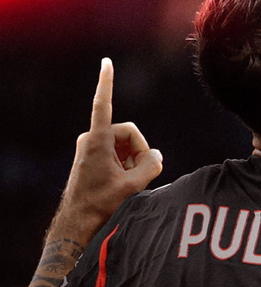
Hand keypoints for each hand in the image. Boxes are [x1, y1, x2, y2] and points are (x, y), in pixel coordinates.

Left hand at [54, 59, 162, 246]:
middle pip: (128, 134)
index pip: (103, 104)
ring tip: (128, 184)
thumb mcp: (133, 186)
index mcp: (98, 141)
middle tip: (140, 176)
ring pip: (124, 145)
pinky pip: (117, 153)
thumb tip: (156, 155)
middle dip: (139, 152)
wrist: (77, 224)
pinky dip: (125, 165)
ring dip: (133, 161)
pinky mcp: (92, 157)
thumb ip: (151, 166)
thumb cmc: (101, 205)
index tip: (106, 62)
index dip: (106, 82)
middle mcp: (92, 140)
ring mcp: (91, 148)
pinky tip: (123, 183)